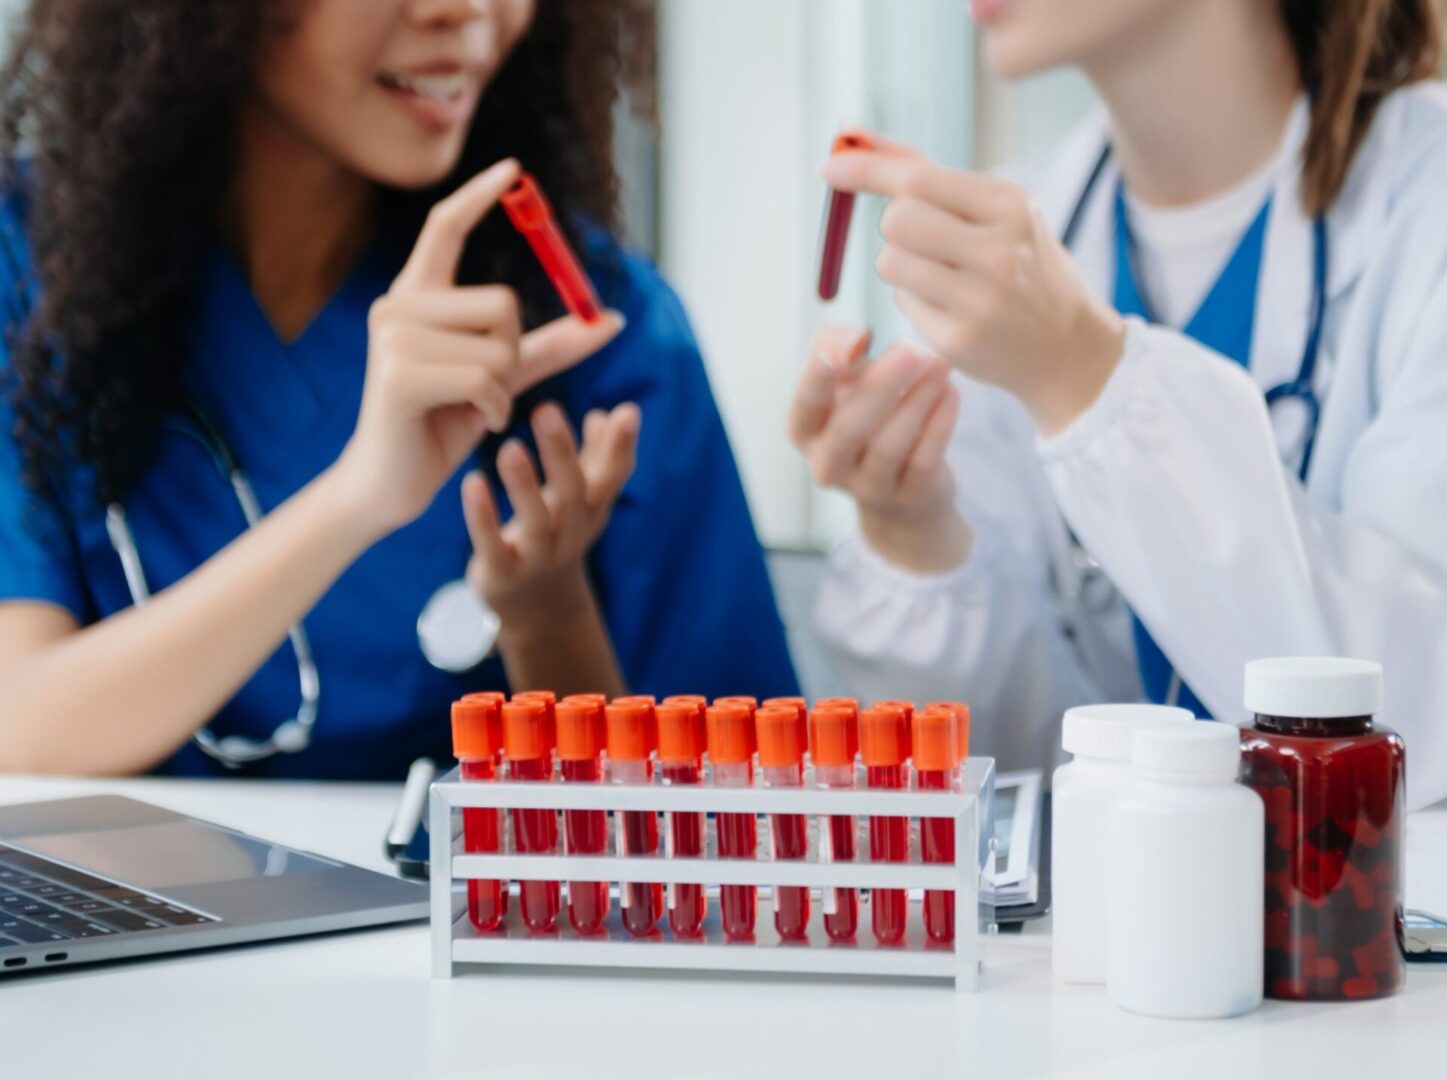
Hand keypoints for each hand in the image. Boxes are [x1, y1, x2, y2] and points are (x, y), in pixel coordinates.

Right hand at [331, 158, 624, 537]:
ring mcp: (392, 338)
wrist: (392, 483)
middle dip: (513, 353)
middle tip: (487, 389)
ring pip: (498, 345)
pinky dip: (496, 408)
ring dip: (505, 388)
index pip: (444, 226)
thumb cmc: (443, 424)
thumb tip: (611, 320)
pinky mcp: (398, 375)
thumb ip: (551, 346)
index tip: (514, 170)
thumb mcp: (503, 377)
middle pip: (502, 302)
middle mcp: (397, 307)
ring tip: (473, 409)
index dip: (480, 196)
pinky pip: (485, 379)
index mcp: (416, 296)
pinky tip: (473, 423)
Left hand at [461, 401, 639, 622]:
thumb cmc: (557, 533)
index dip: (622, 446)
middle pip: (574, 491)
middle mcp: (571, 531)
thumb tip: (605, 413)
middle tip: (546, 409)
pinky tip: (472, 482)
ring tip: (509, 448)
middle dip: (561, 452)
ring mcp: (538, 555)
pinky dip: (482, 516)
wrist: (536, 607)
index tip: (629, 411)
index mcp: (593, 508)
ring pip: (536, 520)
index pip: (614, 475)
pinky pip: (492, 544)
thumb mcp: (581, 499)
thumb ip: (595, 456)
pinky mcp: (502, 573)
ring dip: (523, 484)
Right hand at [788, 326, 971, 572]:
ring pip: (888, 447)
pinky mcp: (908, 498)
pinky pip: (923, 461)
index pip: (807, 401)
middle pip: (850, 428)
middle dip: (883, 385)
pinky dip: (939, 424)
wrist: (900, 490)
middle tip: (913, 351)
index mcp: (804, 430)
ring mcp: (867, 488)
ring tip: (938, 365)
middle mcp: (827, 464)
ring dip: (916, 401)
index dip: (825, 371)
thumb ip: (840, 348)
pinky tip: (951, 393)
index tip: (856, 338)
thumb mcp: (846, 382)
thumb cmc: (868, 419)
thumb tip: (857, 338)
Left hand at [823, 130, 1124, 435]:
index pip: (917, 181)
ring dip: (901, 264)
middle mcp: (1000, 252)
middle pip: (896, 221)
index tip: (830, 165)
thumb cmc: (1021, 262)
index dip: (866, 171)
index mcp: (1011, 206)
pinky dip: (915, 300)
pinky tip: (952, 307)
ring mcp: (980, 300)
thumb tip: (848, 136)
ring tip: (942, 274)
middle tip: (924, 238)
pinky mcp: (959, 340)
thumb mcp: (994, 209)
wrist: (1069, 344)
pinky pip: (902, 303)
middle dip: (895, 226)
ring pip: (891, 262)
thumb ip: (922, 170)